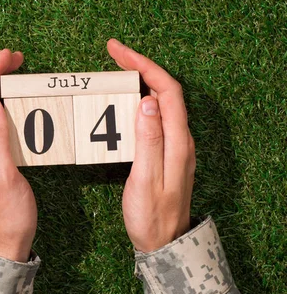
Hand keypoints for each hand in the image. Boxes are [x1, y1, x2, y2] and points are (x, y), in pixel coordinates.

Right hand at [107, 39, 195, 252]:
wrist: (163, 242)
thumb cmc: (151, 216)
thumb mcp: (146, 179)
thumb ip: (148, 141)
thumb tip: (148, 102)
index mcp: (177, 141)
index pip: (166, 91)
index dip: (144, 66)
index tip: (119, 52)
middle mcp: (180, 138)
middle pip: (165, 90)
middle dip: (141, 65)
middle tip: (114, 52)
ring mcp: (174, 144)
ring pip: (160, 101)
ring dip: (140, 80)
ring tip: (116, 70)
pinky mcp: (165, 151)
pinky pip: (155, 115)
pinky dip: (138, 98)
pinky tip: (123, 100)